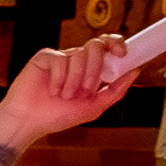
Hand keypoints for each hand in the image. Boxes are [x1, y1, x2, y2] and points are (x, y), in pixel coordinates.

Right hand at [0, 31, 143, 153]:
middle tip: (86, 90)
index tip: (122, 54)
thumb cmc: (58, 116)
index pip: (107, 47)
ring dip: (75, 79)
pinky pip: (60, 59)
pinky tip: (52, 90)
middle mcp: (77, 60)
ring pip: (79, 55)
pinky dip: (59, 78)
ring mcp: (61, 58)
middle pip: (96, 46)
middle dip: (95, 69)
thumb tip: (135, 71)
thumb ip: (116, 91)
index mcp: (91, 69)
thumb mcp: (94, 107)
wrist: (30, 121)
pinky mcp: (45, 58)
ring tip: (64, 95)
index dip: (116, 43)